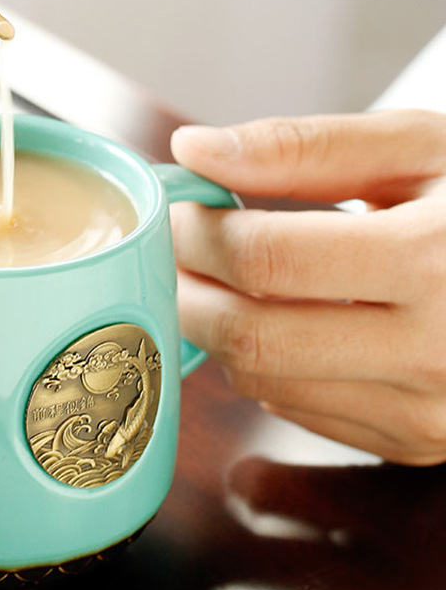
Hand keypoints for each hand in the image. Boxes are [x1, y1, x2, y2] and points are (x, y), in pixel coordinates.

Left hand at [170, 110, 445, 464]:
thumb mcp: (417, 147)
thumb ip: (300, 147)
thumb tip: (193, 150)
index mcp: (437, 259)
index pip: (267, 259)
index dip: (197, 235)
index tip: (175, 211)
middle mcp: (434, 349)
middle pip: (251, 334)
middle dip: (186, 290)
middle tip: (171, 253)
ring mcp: (426, 410)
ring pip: (260, 378)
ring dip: (216, 328)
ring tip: (216, 280)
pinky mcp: (413, 441)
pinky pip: (292, 408)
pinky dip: (259, 363)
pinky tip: (271, 319)